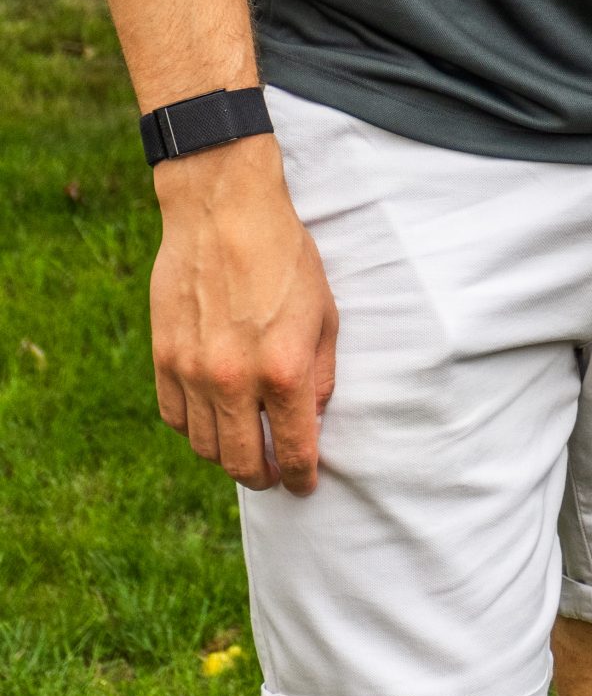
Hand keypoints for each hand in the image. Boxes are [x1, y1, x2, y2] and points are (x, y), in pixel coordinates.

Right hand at [150, 135, 337, 494]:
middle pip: (241, 463)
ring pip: (204, 447)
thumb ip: (321, 372)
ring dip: (226, 454)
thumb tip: (312, 416)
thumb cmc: (284, 255)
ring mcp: (192, 372)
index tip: (304, 485)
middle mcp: (234, 381)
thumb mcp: (324, 311)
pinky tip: (212, 415)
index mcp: (283, 371)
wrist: (223, 210)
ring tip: (243, 444)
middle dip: (263, 476)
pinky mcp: (163, 358)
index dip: (301, 477)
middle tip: (273, 472)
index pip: (293, 451)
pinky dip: (194, 426)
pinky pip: (174, 417)